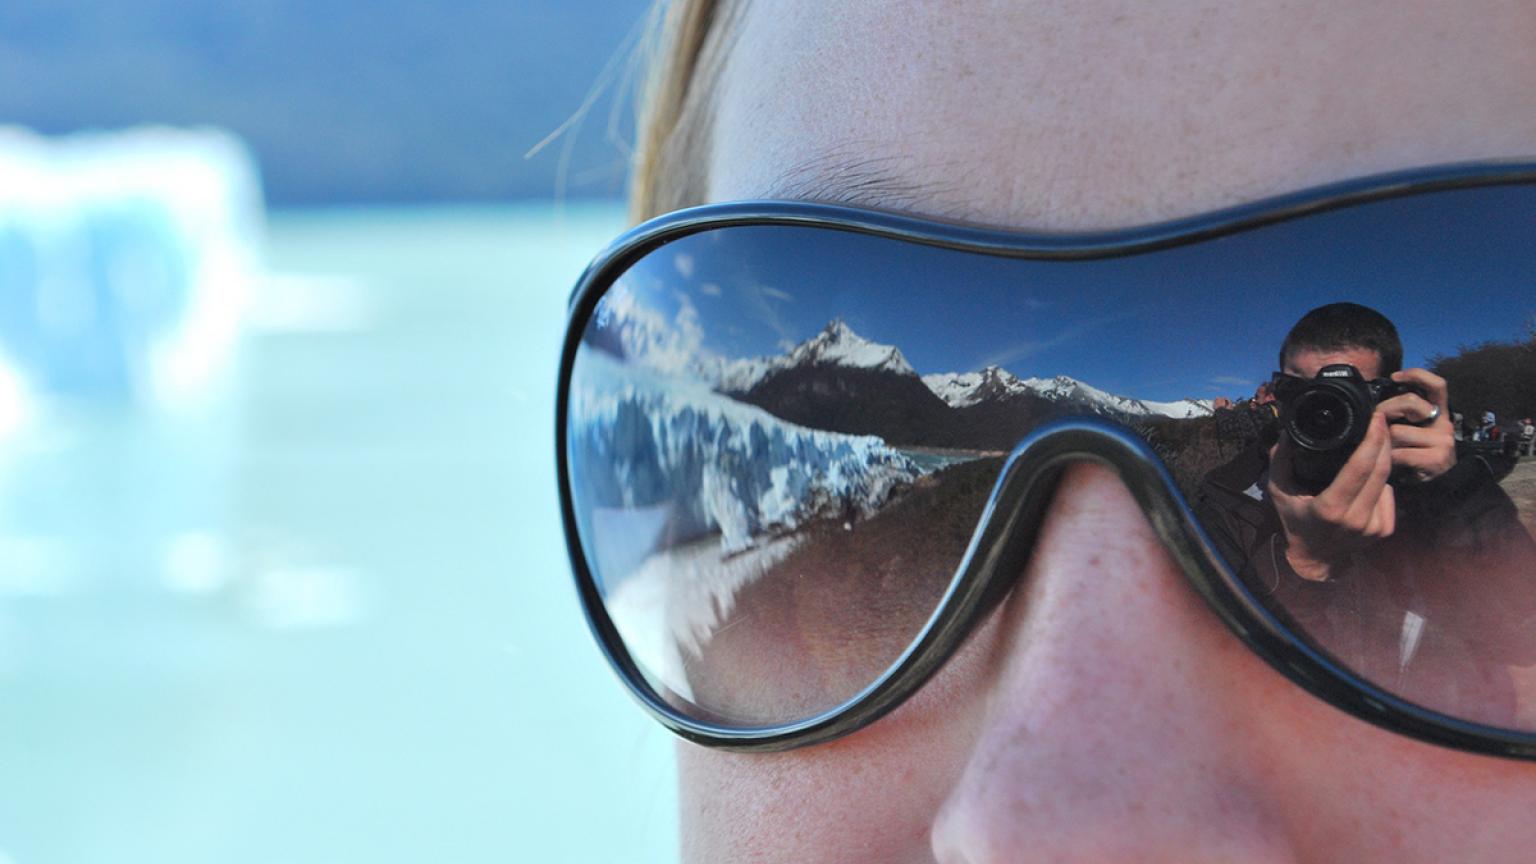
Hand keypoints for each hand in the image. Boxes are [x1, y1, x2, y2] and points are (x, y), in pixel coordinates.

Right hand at [1267, 412, 1395, 580]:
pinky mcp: (1385, 530)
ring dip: (1381, 462)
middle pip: (1380, 470)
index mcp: (1330, 508)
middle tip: (1379, 420)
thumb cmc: (1295, 520)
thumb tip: (1287, 431)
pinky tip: (1367, 483)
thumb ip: (1280, 461)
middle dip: (1382, 441)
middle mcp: (1356, 519)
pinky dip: (1380, 483)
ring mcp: (1373, 527)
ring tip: (1370, 449)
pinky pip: (1389, 495)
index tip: (1375, 419)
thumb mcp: (1280, 491)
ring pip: (1386, 481)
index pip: (1358, 469)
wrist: (1317, 558)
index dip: (1371, 440)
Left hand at [1379, 367, 1455, 482]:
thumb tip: (1377, 406)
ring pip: (1397, 431)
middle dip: (1386, 410)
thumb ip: (1400, 415)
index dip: (1418, 375)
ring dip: (1386, 443)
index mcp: (1438, 413)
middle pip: (1411, 402)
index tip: (1395, 376)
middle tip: (1379, 424)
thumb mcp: (1409, 431)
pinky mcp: (1437, 458)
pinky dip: (1391, 459)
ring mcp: (1443, 440)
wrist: (1432, 489)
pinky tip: (1396, 464)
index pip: (1437, 385)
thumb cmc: (1414, 456)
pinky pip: (1400, 453)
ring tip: (1391, 452)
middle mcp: (1444, 423)